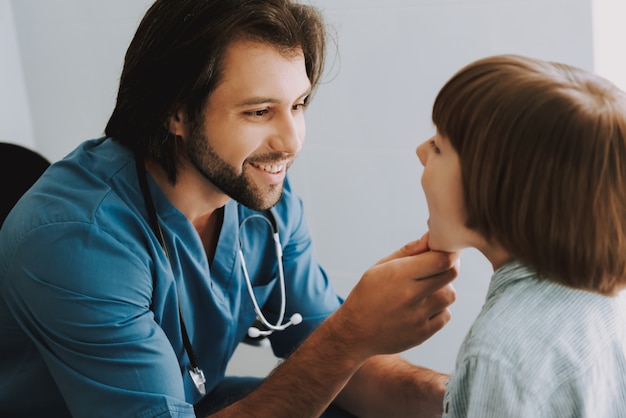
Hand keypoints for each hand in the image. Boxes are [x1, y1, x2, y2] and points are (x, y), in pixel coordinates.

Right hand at [329, 234, 458, 358]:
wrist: (356, 332)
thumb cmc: (368, 294)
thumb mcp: (380, 267)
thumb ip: (409, 251)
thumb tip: (432, 237)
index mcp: (399, 274)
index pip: (441, 259)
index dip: (450, 251)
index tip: (447, 249)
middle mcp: (411, 295)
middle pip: (451, 274)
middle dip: (450, 265)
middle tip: (439, 265)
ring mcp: (418, 317)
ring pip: (449, 295)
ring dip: (442, 289)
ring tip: (424, 291)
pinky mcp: (423, 333)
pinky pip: (445, 315)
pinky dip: (438, 309)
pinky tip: (420, 308)